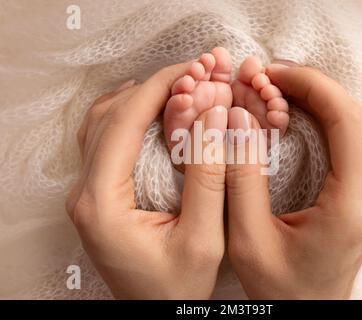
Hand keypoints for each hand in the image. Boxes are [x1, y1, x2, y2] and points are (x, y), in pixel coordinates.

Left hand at [66, 63, 226, 298]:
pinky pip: (103, 139)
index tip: (193, 68)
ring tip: (177, 86)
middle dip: (153, 87)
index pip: (124, 122)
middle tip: (193, 73)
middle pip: (109, 116)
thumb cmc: (178, 288)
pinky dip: (128, 115)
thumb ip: (209, 177)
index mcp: (101, 203)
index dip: (159, 87)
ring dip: (139, 98)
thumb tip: (215, 116)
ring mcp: (85, 193)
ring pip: (101, 123)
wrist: (156, 315)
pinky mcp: (95, 195)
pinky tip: (151, 110)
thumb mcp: (204, 238)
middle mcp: (83, 193)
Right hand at [225, 64, 361, 298]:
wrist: (308, 318)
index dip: (312, 86)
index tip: (273, 74)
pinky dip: (324, 120)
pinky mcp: (359, 198)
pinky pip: (350, 144)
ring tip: (279, 90)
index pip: (346, 122)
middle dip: (314, 87)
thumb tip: (239, 120)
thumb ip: (242, 179)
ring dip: (320, 101)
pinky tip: (295, 116)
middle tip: (270, 77)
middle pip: (355, 118)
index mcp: (350, 204)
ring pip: (356, 128)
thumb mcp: (248, 239)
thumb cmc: (280, 290)